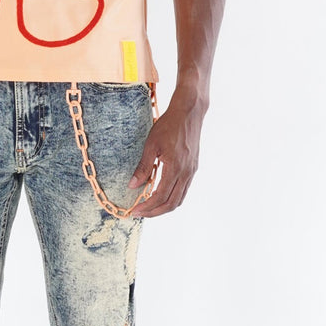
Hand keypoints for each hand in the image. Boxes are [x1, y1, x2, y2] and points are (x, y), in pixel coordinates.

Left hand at [127, 92, 205, 218]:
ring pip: (180, 199)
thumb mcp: (151, 145)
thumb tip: (133, 186)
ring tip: (149, 206)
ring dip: (164, 206)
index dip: (147, 207)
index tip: (135, 211)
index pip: (160, 197)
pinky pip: (183, 189)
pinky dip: (172, 196)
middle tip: (140, 213)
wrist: (188, 112)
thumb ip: (143, 167)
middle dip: (155, 212)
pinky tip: (161, 193)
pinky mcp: (193, 168)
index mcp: (175, 168)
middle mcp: (186, 173)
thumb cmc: (169, 125)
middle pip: (172, 204)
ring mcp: (192, 171)